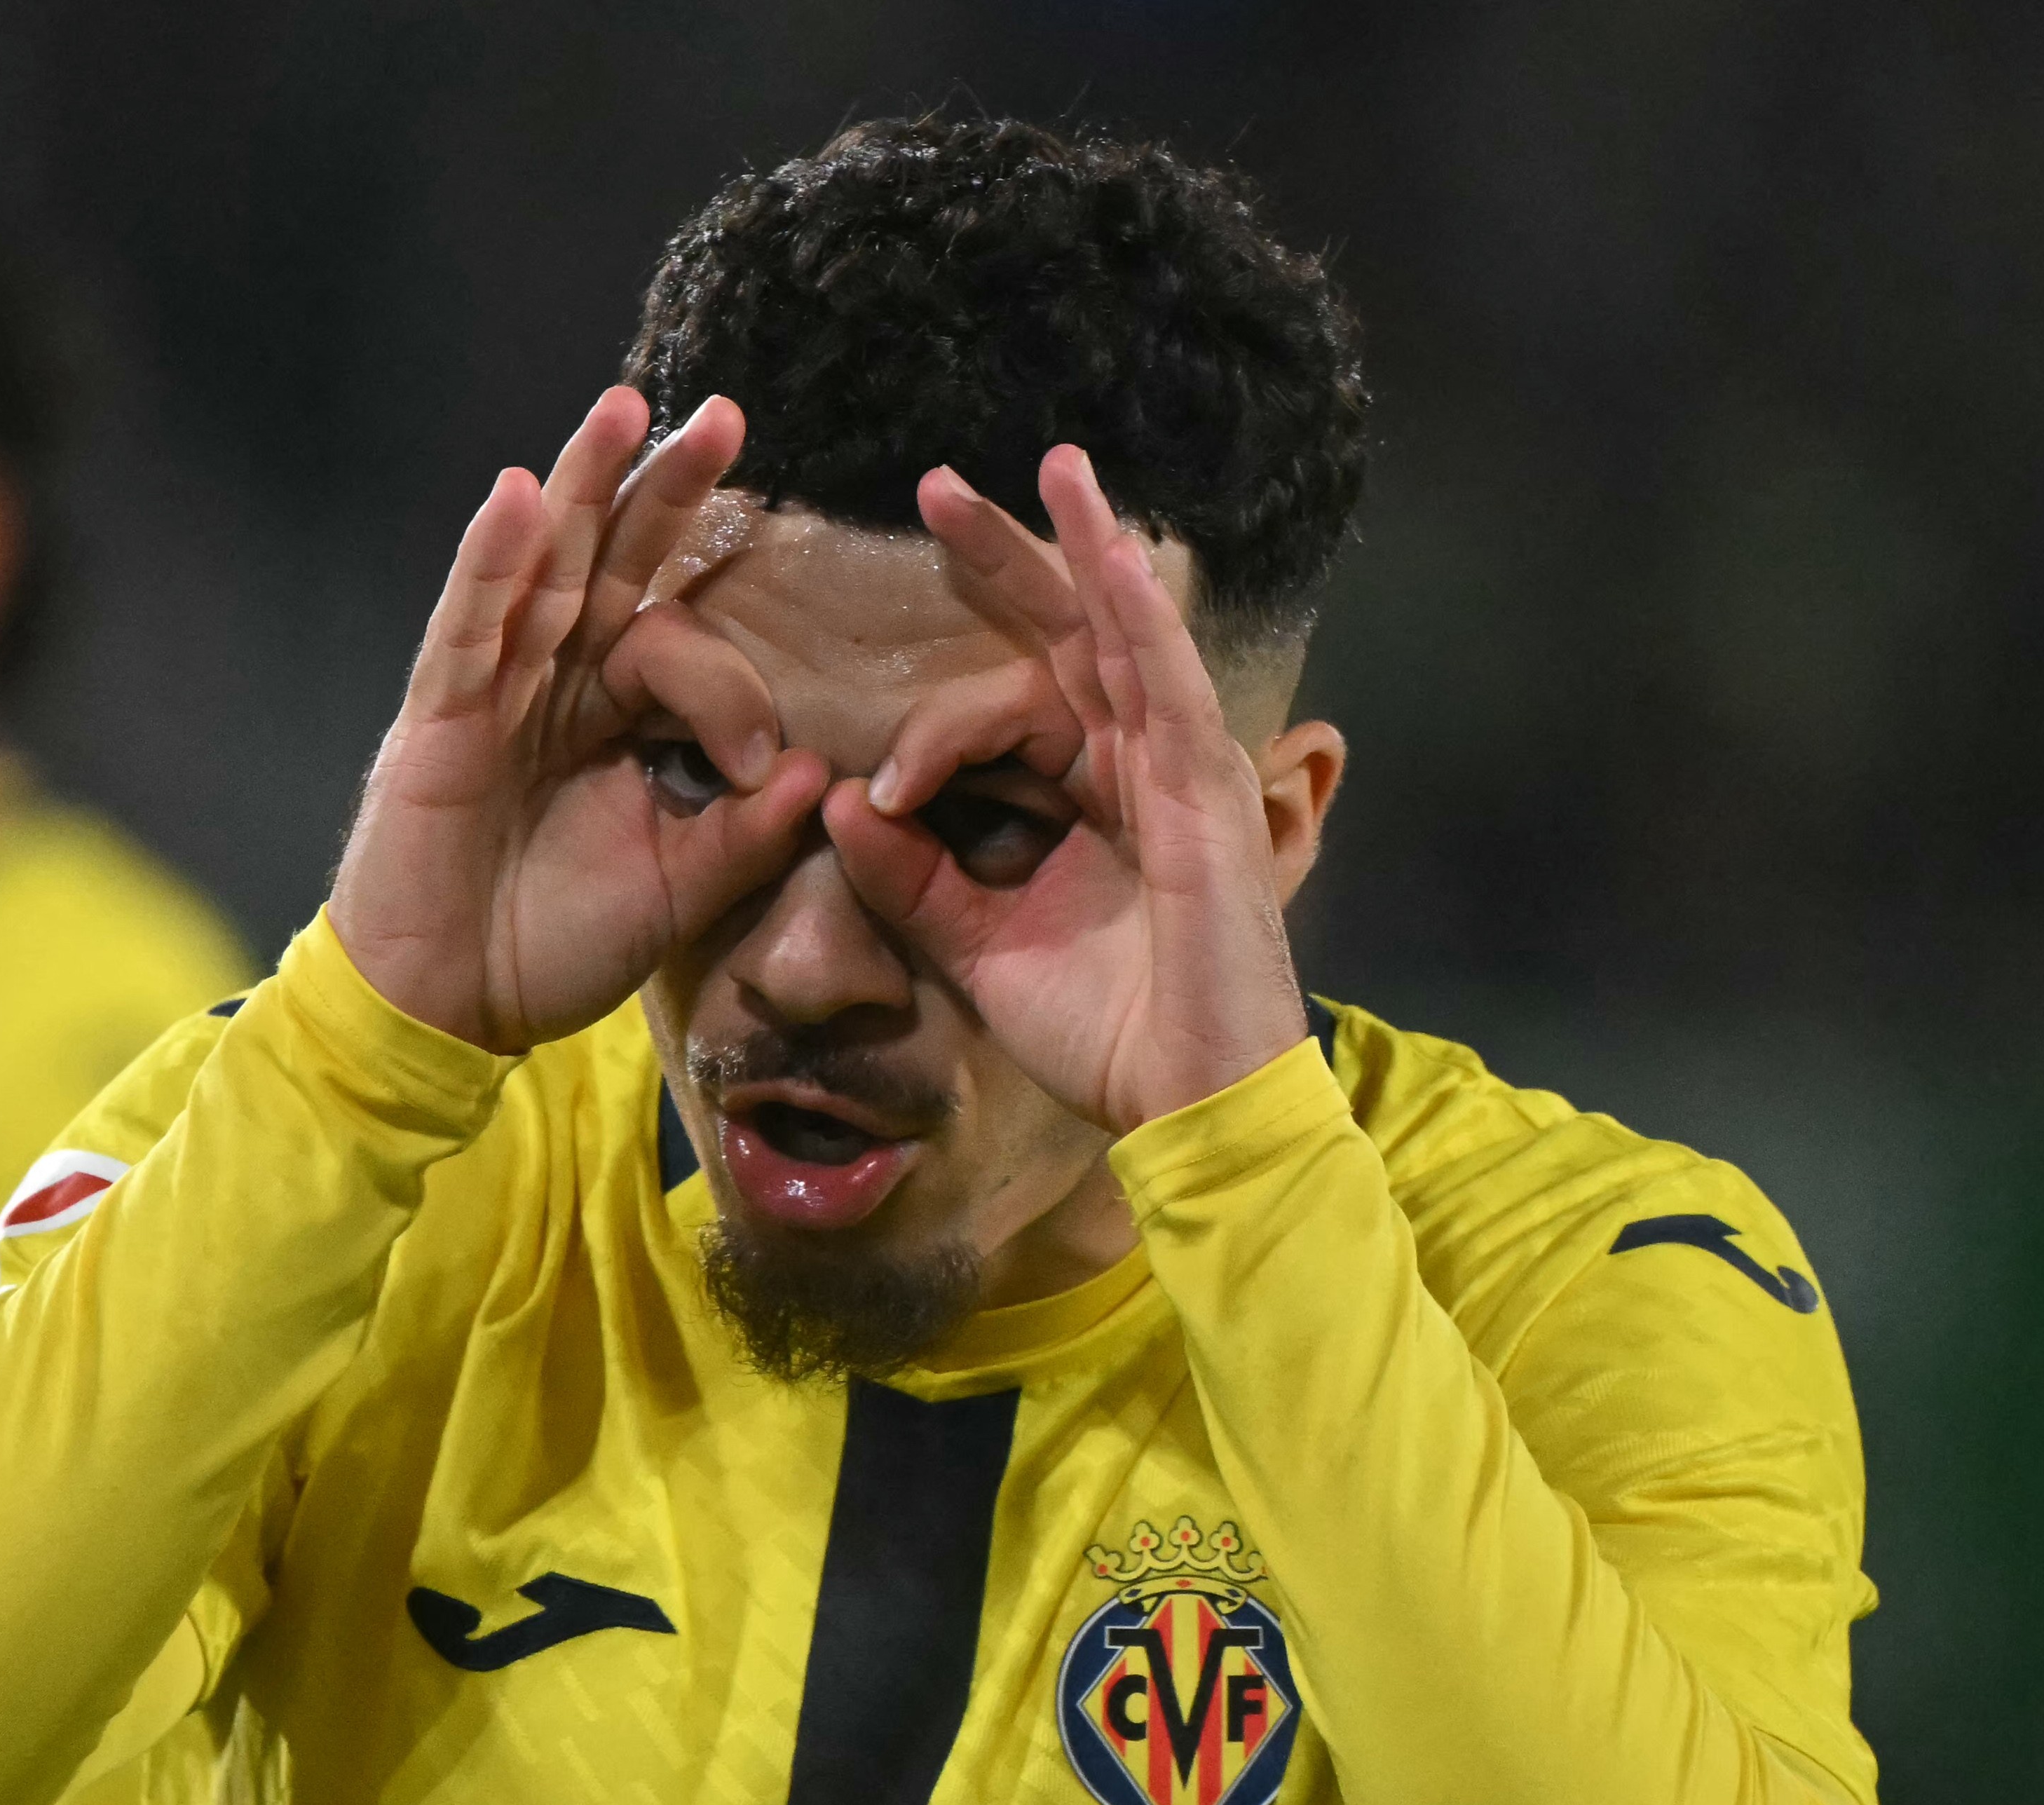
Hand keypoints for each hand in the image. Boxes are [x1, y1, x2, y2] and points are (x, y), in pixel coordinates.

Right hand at [330, 387, 828, 1051]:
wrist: (448, 1007)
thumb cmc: (551, 945)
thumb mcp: (676, 892)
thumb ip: (744, 836)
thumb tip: (817, 771)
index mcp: (612, 714)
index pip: (681, 647)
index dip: (729, 689)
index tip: (754, 760)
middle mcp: (555, 681)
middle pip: (615, 561)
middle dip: (666, 487)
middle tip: (730, 416)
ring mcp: (493, 689)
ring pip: (543, 567)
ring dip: (583, 484)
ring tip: (624, 407)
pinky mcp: (440, 717)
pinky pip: (469, 625)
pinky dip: (492, 560)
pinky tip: (520, 496)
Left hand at [823, 445, 1307, 1131]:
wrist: (1180, 1100)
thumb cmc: (1099, 1031)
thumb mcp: (975, 944)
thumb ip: (911, 877)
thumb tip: (837, 803)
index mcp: (1084, 795)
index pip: (1006, 702)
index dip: (936, 706)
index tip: (876, 766)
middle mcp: (1134, 766)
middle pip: (1067, 635)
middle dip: (1007, 556)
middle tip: (936, 483)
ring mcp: (1178, 773)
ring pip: (1127, 636)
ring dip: (1088, 546)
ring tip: (1054, 465)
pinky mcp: (1207, 796)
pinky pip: (1172, 690)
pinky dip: (1146, 621)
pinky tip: (1116, 557)